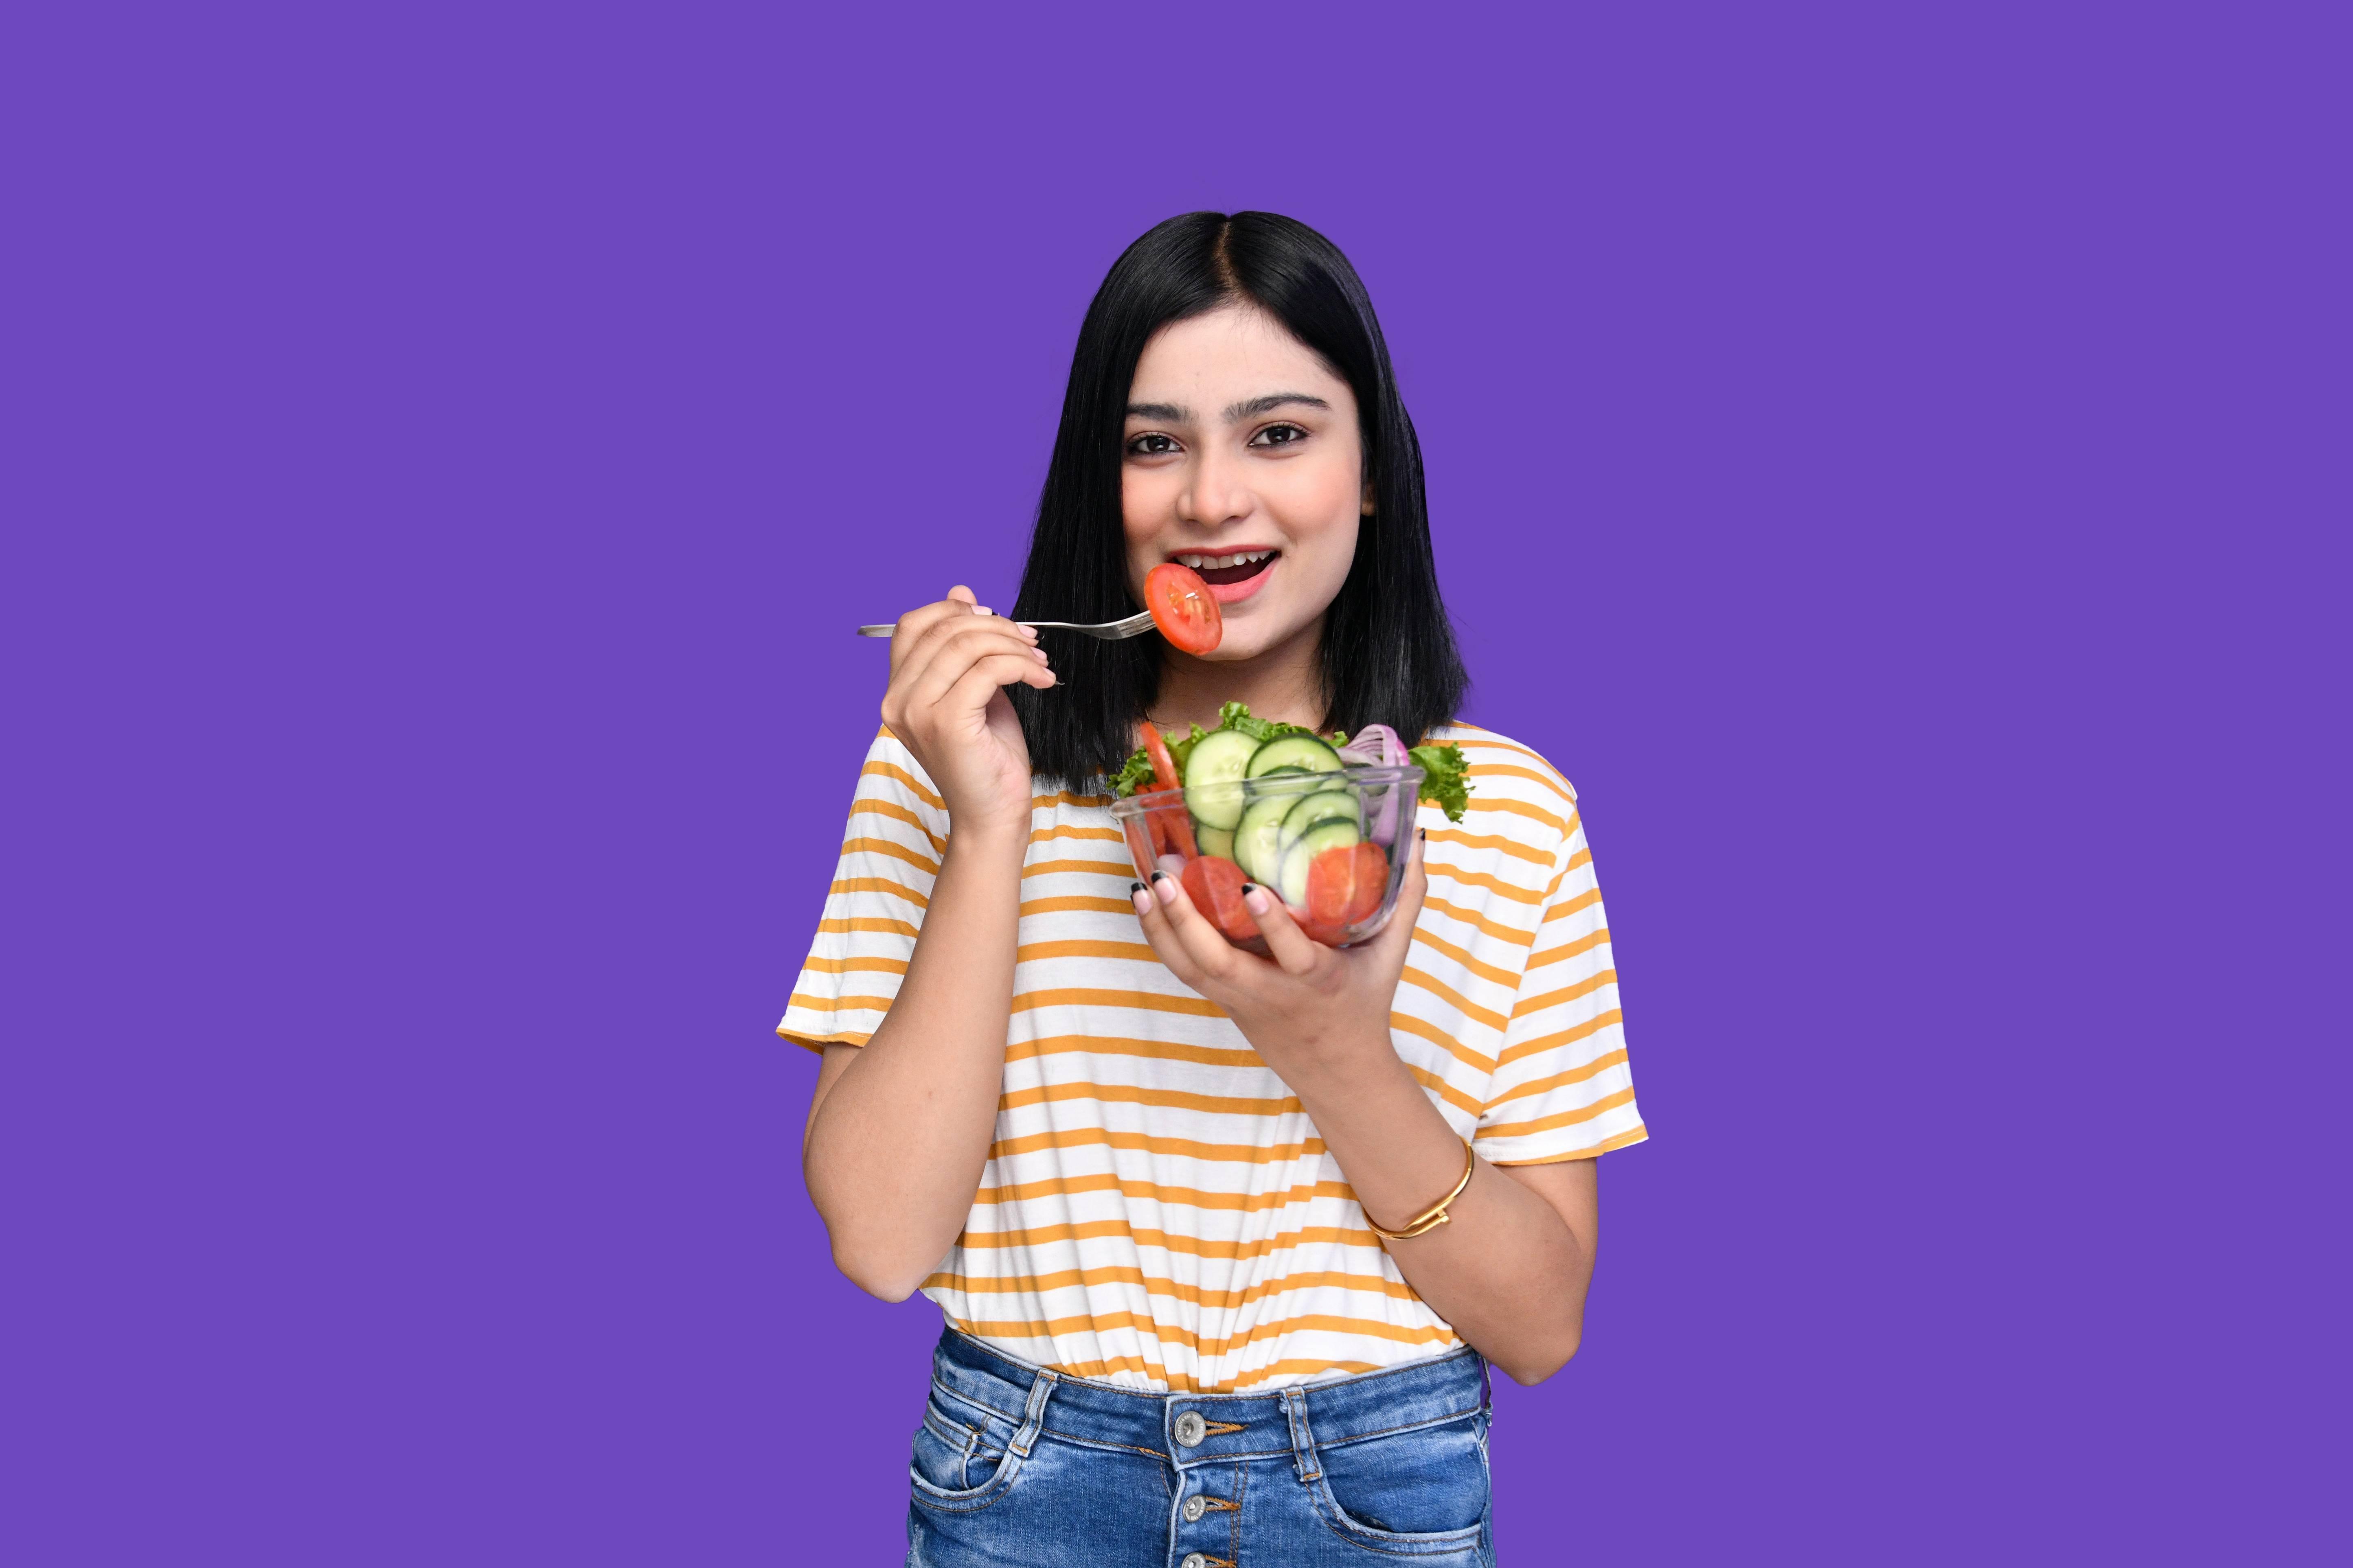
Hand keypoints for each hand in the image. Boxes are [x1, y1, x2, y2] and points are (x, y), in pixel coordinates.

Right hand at [879, 586, 1053, 836]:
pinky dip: (1022, 666)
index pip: (912, 624)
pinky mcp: (947, 722)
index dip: (953, 610)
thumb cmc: (987, 758)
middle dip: (997, 627)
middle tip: (1030, 642)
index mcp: (897, 691)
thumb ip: (965, 648)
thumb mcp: (976, 690)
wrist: (992, 815)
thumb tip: (962, 593)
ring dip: (1013, 645)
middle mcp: (897, 700)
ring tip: (1039, 662)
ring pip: (967, 645)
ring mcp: (918, 712)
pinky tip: (1043, 679)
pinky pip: (988, 670)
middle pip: (945, 630)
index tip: (994, 619)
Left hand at [1129, 831, 1428, 1080]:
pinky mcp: (1222, 1000)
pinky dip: (1160, 938)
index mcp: (1318, 981)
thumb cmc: (1365, 1004)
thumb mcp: (1391, 955)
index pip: (1294, 956)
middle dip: (1187, 921)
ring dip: (1161, 928)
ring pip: (1190, 969)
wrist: (1338, 1072)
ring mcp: (1241, 999)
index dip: (1271, 925)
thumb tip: (1420, 839)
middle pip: (1218, 964)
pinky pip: (1184, 971)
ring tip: (1143, 885)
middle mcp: (1272, 993)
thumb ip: (1407, 898)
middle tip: (1165, 877)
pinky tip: (1146, 904)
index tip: (1250, 887)